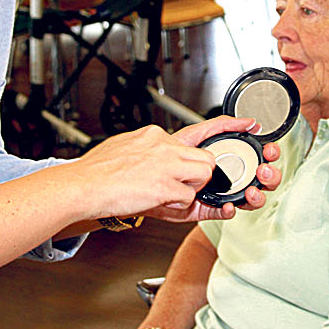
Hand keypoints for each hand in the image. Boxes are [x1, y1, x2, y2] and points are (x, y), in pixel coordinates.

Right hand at [73, 125, 215, 217]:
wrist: (80, 186)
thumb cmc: (96, 173)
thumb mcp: (124, 150)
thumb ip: (149, 152)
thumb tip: (161, 159)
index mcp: (154, 135)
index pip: (199, 128)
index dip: (228, 126)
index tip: (248, 124)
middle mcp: (163, 144)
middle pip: (205, 158)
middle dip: (198, 175)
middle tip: (174, 184)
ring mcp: (165, 163)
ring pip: (203, 174)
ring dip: (188, 189)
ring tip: (160, 191)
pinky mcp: (164, 184)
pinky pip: (186, 197)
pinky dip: (174, 204)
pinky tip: (152, 199)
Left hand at [144, 117, 281, 222]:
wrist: (144, 174)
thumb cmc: (170, 154)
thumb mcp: (197, 134)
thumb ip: (221, 125)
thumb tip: (248, 121)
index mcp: (231, 159)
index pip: (259, 157)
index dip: (269, 155)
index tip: (270, 150)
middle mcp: (230, 177)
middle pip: (261, 179)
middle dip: (269, 175)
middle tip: (264, 171)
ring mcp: (221, 194)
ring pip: (249, 198)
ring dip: (255, 195)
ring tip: (251, 190)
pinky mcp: (208, 209)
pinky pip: (225, 212)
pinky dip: (229, 210)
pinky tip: (228, 205)